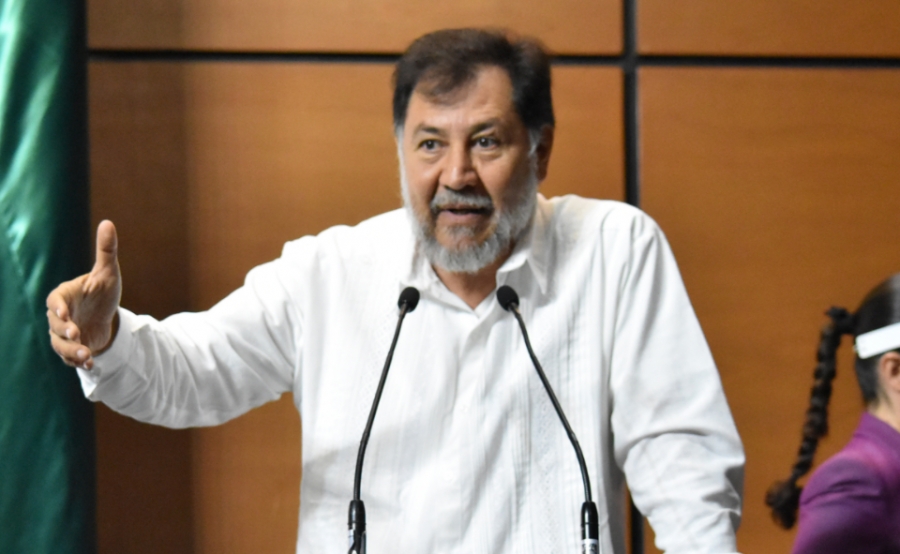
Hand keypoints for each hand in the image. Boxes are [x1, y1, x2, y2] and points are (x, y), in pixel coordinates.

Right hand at [46, 220, 121, 368]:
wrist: (105, 317)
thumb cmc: (102, 292)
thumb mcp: (108, 272)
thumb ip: (106, 250)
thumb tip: (108, 223)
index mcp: (64, 296)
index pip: (55, 301)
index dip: (57, 308)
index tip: (65, 313)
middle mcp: (60, 316)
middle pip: (55, 326)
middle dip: (65, 332)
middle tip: (78, 336)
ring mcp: (63, 334)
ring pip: (60, 345)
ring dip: (71, 352)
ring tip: (87, 356)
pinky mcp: (71, 349)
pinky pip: (69, 358)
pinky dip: (78, 362)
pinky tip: (90, 365)